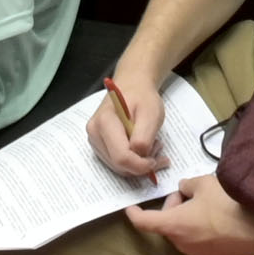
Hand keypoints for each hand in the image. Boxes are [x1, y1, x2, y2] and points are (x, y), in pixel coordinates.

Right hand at [87, 64, 169, 179]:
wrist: (132, 86)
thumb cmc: (142, 97)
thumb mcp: (151, 113)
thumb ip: (144, 137)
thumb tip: (139, 156)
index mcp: (104, 122)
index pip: (121, 157)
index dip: (141, 165)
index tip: (158, 160)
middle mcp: (94, 133)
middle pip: (119, 165)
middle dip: (142, 165)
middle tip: (159, 150)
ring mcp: (94, 140)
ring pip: (118, 167)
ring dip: (138, 164)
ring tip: (153, 146)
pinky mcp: (99, 145)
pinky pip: (117, 163)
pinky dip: (133, 162)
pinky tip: (143, 148)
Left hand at [123, 178, 253, 254]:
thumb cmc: (226, 204)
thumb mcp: (204, 183)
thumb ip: (187, 185)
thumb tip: (185, 190)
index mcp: (173, 225)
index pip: (145, 222)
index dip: (135, 214)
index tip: (130, 208)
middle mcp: (181, 244)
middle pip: (167, 224)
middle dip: (173, 207)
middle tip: (188, 193)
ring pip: (183, 233)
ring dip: (187, 219)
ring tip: (207, 204)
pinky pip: (199, 241)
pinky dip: (200, 229)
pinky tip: (219, 218)